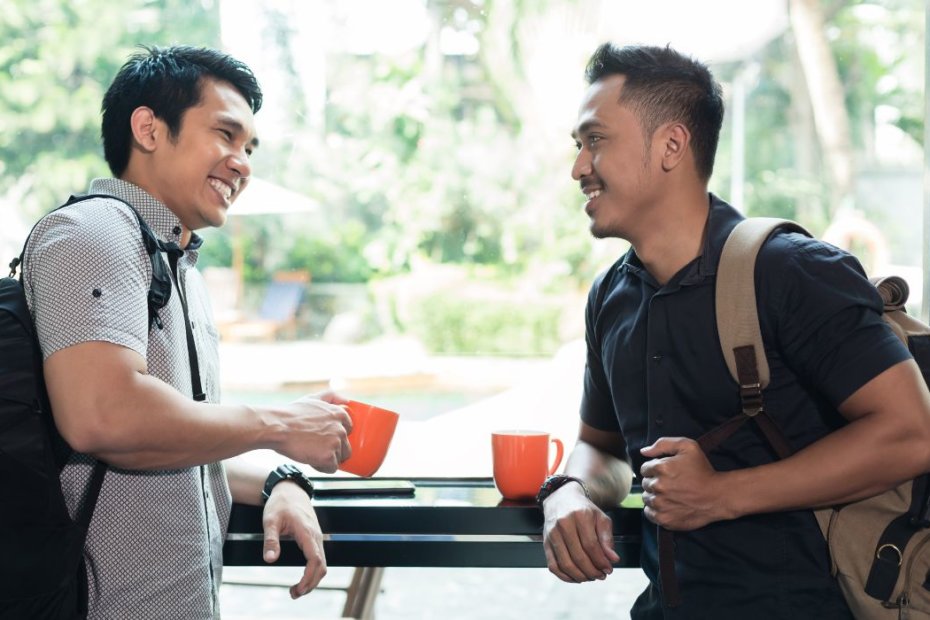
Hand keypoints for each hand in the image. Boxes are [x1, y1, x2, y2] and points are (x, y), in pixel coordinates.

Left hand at [261, 480, 326, 597]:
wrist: (290, 489)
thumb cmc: (280, 503)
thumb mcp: (270, 520)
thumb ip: (271, 540)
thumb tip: (270, 559)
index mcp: (307, 533)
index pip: (315, 561)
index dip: (308, 578)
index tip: (297, 588)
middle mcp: (316, 536)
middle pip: (322, 566)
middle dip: (310, 584)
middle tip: (294, 594)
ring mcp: (317, 537)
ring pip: (322, 564)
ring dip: (312, 579)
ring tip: (296, 590)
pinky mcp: (315, 538)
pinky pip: (319, 558)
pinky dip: (313, 571)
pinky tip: (302, 577)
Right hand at [267, 390, 351, 472]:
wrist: (277, 427)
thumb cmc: (291, 414)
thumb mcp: (313, 398)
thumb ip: (332, 396)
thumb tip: (347, 401)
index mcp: (340, 414)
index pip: (348, 431)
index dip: (334, 436)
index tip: (323, 437)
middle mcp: (341, 428)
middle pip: (345, 447)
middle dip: (332, 449)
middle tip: (315, 446)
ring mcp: (336, 442)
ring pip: (338, 458)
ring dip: (326, 458)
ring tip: (310, 451)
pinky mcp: (328, 456)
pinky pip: (331, 468)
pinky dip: (321, 467)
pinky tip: (310, 457)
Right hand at [542, 483, 618, 582]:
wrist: (562, 500)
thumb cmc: (583, 510)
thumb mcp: (600, 518)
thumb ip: (607, 539)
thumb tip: (613, 559)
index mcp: (580, 515)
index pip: (591, 545)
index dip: (601, 561)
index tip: (608, 569)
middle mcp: (563, 524)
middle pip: (578, 556)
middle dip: (592, 571)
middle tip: (601, 576)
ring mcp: (552, 534)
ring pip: (565, 564)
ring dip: (580, 576)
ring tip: (590, 577)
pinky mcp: (545, 542)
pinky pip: (553, 566)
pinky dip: (565, 576)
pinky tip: (576, 577)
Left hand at [639, 437, 727, 530]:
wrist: (718, 496)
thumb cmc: (703, 471)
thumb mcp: (688, 446)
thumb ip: (663, 444)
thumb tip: (644, 451)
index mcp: (661, 468)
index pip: (645, 469)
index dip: (655, 469)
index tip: (666, 473)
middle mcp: (658, 486)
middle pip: (645, 484)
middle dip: (655, 482)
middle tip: (670, 483)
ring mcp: (660, 504)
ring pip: (646, 498)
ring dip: (654, 496)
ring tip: (670, 495)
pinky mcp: (664, 519)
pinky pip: (649, 513)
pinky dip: (655, 510)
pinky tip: (667, 505)